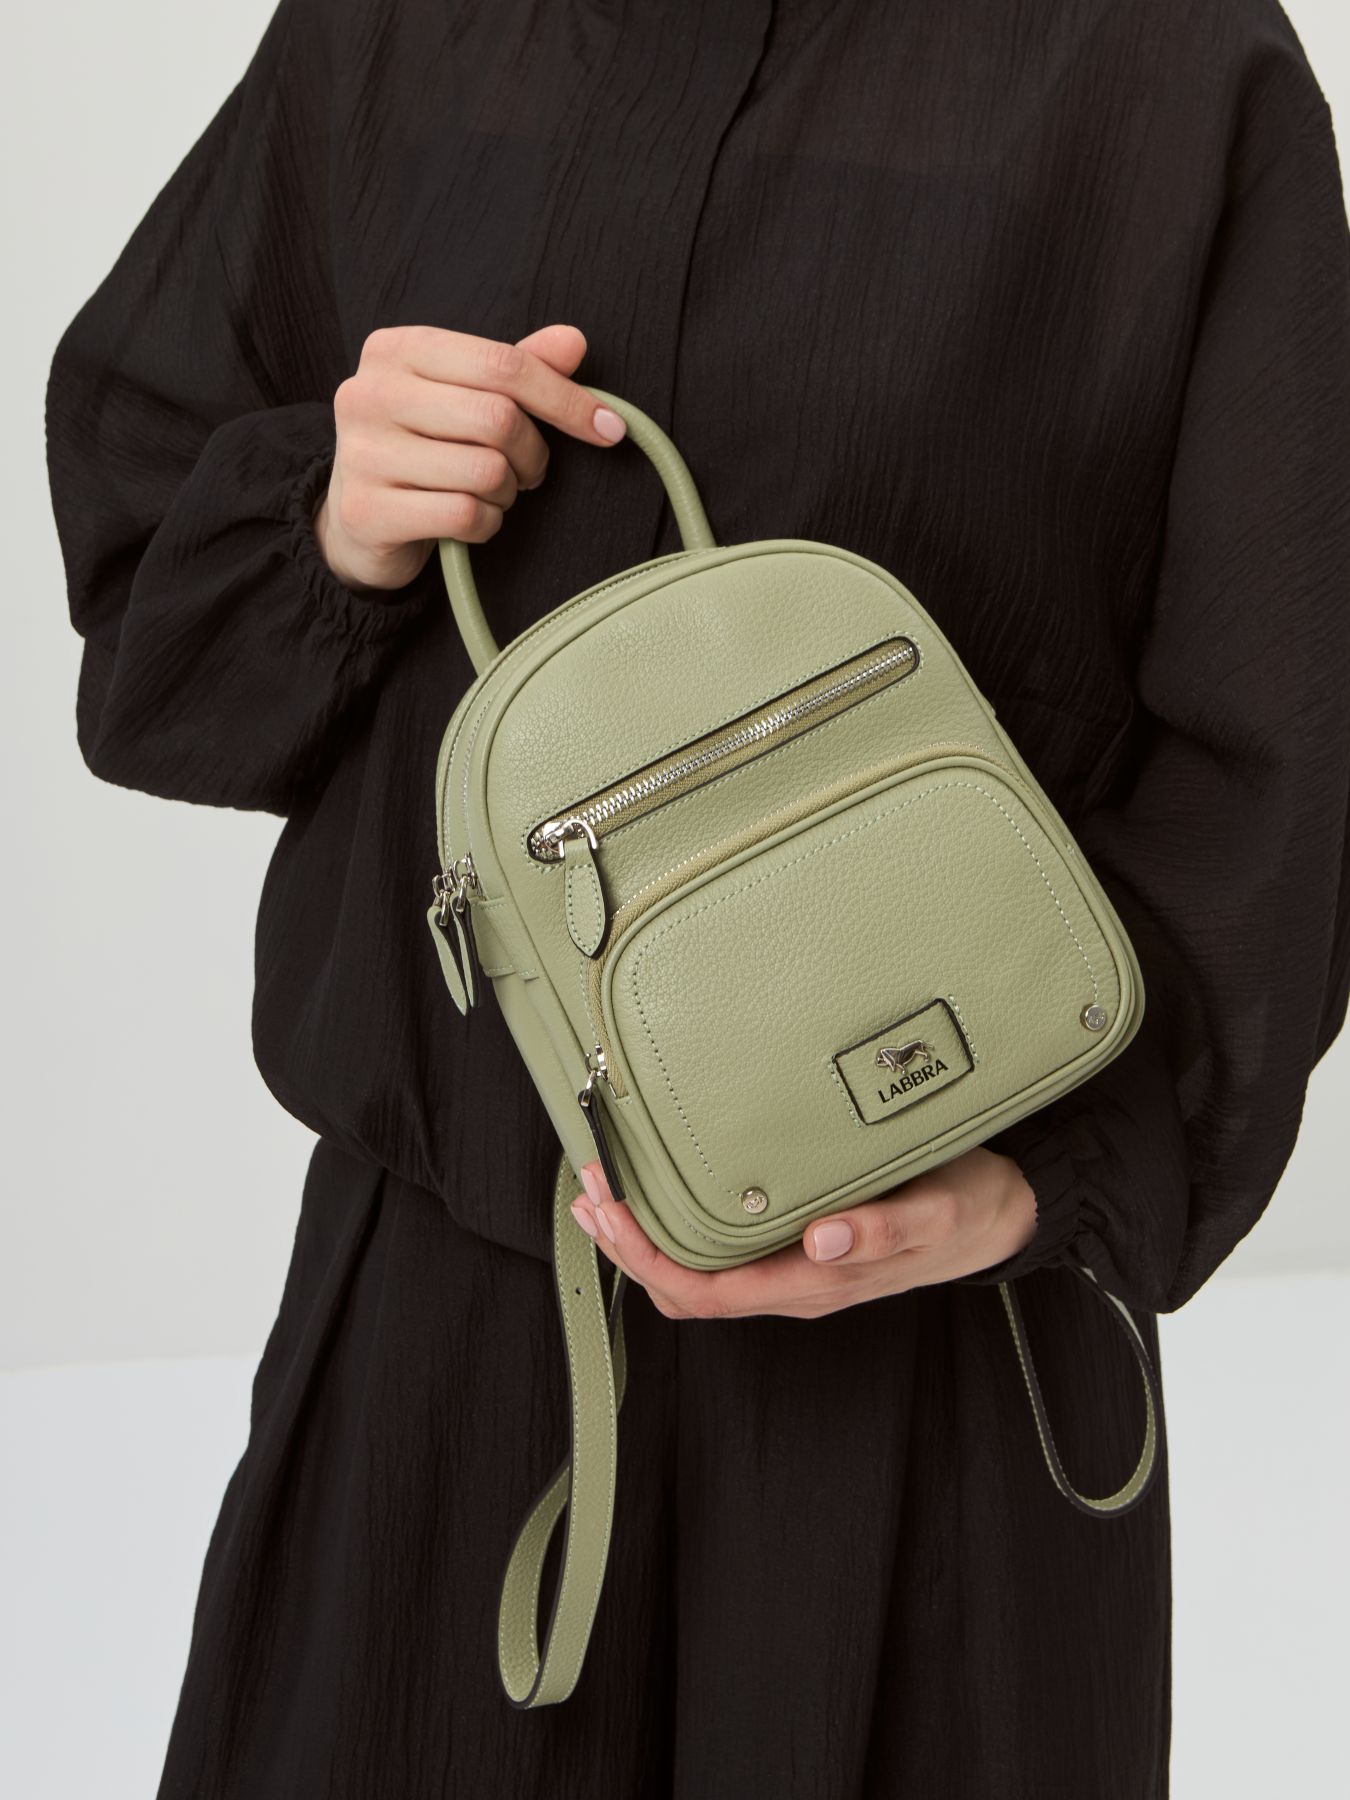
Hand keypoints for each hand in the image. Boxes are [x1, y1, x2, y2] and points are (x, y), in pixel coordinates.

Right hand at [313, 321, 626, 592]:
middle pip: (497, 418)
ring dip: (507, 492)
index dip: (565, 398)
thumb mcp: (466, 396)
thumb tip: (575, 342)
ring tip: (492, 493)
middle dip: (533, 453)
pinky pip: (464, 514)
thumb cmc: (423, 447)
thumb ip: (518, 367)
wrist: (358, 518)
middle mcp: (369, 392)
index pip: (503, 364)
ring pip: (485, 471)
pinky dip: (487, 524)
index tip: (608, 428)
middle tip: (530, 471)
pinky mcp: (366, 510)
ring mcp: (361, 453)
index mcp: (397, 349)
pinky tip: (472, 520)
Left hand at [568, 1149, 1037, 1319]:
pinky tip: (661, 1194)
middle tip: (591, 1189)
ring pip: (698, 1272)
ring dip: (645, 1237)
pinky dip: (678, 1227)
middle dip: (628, 1244)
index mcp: (814, 1283)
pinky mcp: (796, 1247)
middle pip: (686, 1287)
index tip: (614, 1210)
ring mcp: (792, 1270)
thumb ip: (886, 1229)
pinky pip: (722, 1252)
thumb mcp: (936, 1214)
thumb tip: (825, 1241)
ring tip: (606, 1191)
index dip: (648, 1257)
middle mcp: (793, 1282)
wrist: (1000, 1216)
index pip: (707, 1290)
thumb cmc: (965, 1211)